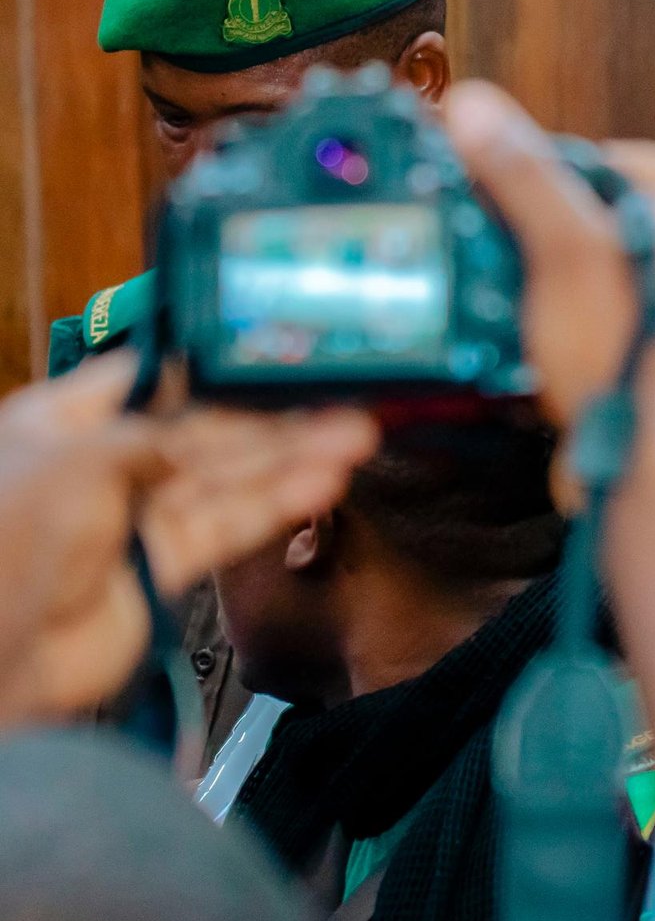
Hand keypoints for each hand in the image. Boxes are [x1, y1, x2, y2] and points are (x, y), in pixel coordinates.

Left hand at [0, 357, 373, 722]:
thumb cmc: (3, 547)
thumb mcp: (77, 463)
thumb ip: (153, 432)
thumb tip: (212, 418)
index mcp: (65, 422)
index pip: (154, 380)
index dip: (216, 369)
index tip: (277, 358)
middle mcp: (105, 462)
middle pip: (205, 430)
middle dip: (272, 419)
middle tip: (339, 403)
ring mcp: (136, 515)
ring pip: (227, 478)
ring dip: (291, 460)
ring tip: (353, 441)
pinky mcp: (164, 562)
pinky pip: (227, 525)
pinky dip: (274, 506)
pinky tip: (318, 487)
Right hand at [443, 81, 654, 477]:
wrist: (647, 478)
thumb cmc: (620, 356)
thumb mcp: (564, 252)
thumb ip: (525, 176)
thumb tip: (475, 104)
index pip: (642, 160)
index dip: (581, 160)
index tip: (526, 174)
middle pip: (624, 217)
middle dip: (561, 218)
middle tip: (505, 225)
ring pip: (616, 273)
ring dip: (560, 272)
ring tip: (506, 278)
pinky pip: (615, 323)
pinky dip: (573, 320)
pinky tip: (530, 336)